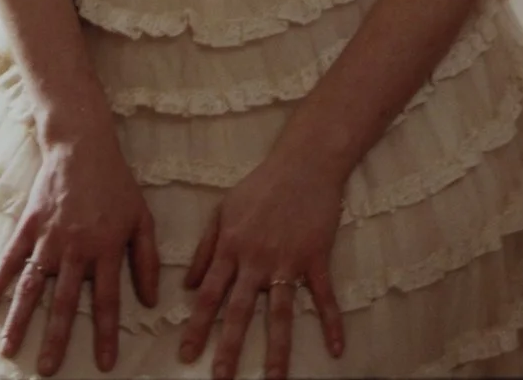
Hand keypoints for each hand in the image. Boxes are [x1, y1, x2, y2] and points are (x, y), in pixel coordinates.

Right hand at [0, 125, 160, 375]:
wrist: (82, 146)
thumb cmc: (116, 184)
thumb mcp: (142, 219)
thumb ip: (146, 260)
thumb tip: (152, 300)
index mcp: (106, 249)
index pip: (106, 301)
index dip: (104, 335)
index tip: (103, 364)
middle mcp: (75, 249)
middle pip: (63, 303)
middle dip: (55, 340)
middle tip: (46, 370)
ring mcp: (48, 238)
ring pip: (31, 287)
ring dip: (19, 320)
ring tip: (8, 350)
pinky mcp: (28, 226)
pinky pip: (9, 259)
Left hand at [178, 151, 348, 379]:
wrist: (303, 163)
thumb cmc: (260, 186)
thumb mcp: (222, 210)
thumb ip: (205, 248)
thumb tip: (189, 285)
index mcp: (231, 248)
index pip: (209, 294)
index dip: (197, 326)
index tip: (187, 355)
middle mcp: (256, 259)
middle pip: (240, 311)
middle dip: (228, 347)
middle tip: (220, 378)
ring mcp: (288, 261)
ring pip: (281, 313)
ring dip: (277, 349)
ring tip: (273, 379)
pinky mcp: (316, 258)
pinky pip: (324, 297)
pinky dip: (332, 323)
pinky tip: (336, 350)